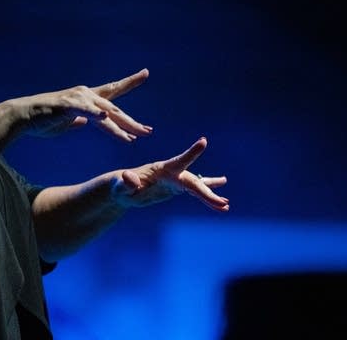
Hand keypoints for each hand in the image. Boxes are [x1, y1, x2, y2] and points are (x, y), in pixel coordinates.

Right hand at [25, 69, 152, 141]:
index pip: (113, 90)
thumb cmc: (43, 121)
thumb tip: (86, 122)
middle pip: (115, 109)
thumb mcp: (67, 123)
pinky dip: (96, 115)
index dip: (130, 82)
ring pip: (105, 114)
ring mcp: (78, 99)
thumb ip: (79, 121)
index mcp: (87, 98)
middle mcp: (86, 94)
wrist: (23, 117)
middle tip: (149, 131)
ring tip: (135, 136)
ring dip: (121, 126)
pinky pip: (86, 111)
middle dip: (132, 122)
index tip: (145, 73)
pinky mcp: (67, 106)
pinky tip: (106, 118)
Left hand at [111, 137, 228, 211]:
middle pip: (193, 183)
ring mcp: (176, 180)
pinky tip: (222, 201)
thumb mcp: (121, 185)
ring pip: (197, 187)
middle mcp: (172, 173)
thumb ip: (127, 181)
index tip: (204, 141)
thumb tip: (129, 178)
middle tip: (222, 204)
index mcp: (162, 170)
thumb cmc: (120, 186)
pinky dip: (207, 196)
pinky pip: (195, 191)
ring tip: (226, 205)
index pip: (179, 161)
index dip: (192, 153)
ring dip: (211, 195)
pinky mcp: (176, 188)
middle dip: (207, 193)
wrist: (123, 188)